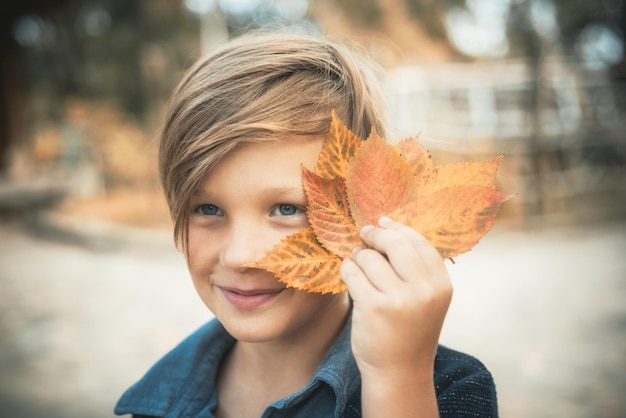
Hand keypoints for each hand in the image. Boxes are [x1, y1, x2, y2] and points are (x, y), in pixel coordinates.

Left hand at [340, 217, 451, 415]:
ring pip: (369, 257)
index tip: (383, 222)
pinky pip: (352, 272)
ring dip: (359, 256)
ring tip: (358, 264)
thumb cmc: (409, 331)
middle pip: (395, 243)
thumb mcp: (427, 299)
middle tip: (365, 233)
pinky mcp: (373, 307)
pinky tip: (349, 275)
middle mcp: (424, 290)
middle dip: (376, 234)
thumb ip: (416, 269)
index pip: (420, 242)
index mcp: (441, 285)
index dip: (399, 228)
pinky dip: (347, 269)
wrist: (399, 371)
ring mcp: (399, 299)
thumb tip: (388, 227)